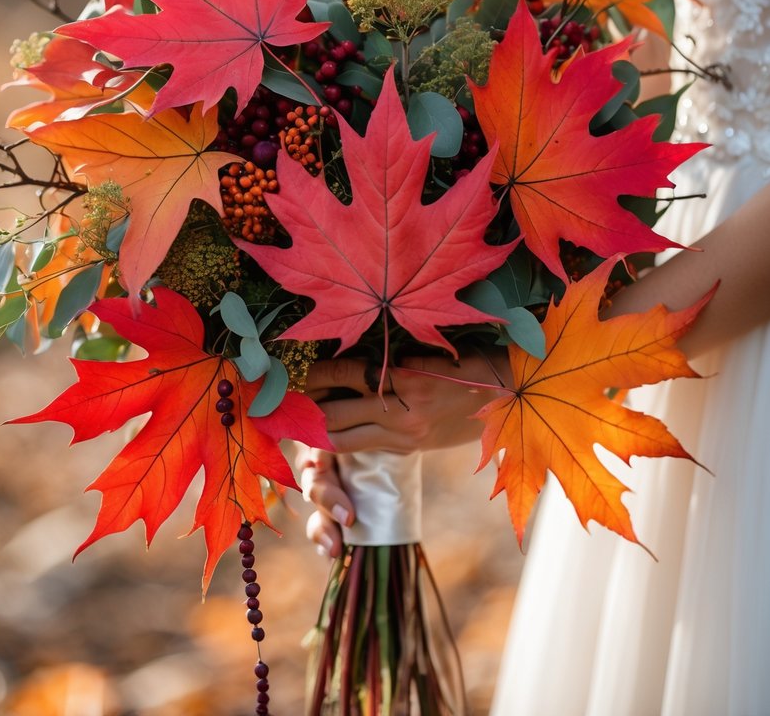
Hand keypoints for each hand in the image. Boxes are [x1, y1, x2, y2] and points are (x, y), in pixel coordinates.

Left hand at [300, 351, 511, 555]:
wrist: (513, 394)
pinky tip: (319, 431)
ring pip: (342, 437)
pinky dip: (337, 440)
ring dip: (313, 429)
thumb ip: (396, 348)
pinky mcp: (407, 446)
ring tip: (288, 416)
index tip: (289, 364)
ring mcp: (403, 433)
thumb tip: (354, 343)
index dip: (313, 370)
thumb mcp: (436, 344)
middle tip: (275, 396)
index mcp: (407, 377)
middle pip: (334, 411)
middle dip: (302, 405)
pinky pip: (362, 445)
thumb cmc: (474, 357)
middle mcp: (401, 410)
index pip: (345, 371)